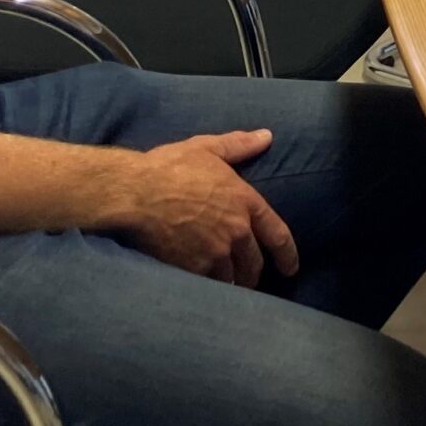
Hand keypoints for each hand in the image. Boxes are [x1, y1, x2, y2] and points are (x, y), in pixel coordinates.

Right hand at [109, 130, 298, 287]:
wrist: (135, 194)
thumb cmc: (170, 167)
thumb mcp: (207, 148)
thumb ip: (239, 144)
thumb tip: (267, 136)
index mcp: (245, 202)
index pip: (277, 234)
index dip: (287, 254)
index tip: (290, 269)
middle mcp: (235, 231)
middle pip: (254, 263)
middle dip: (253, 273)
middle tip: (249, 278)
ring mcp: (213, 253)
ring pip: (231, 278)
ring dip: (232, 282)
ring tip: (228, 285)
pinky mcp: (190, 268)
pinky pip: (208, 285)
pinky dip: (210, 288)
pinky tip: (205, 289)